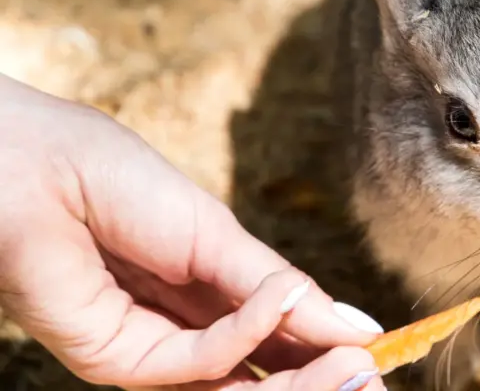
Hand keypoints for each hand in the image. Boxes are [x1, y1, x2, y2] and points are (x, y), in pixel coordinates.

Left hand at [0, 73, 385, 389]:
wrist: (38, 167)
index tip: (384, 354)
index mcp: (216, 294)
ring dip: (300, 379)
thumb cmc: (120, 181)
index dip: (332, 351)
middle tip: (376, 376)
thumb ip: (281, 290)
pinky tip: (279, 304)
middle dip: (325, 379)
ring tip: (354, 364)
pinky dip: (245, 337)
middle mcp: (190, 331)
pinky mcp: (119, 363)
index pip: (284, 339)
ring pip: (238, 389)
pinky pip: (196, 367)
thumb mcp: (221, 236)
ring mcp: (155, 352)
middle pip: (267, 374)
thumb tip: (358, 327)